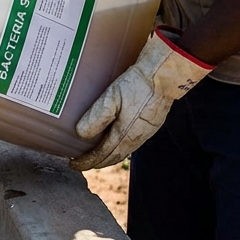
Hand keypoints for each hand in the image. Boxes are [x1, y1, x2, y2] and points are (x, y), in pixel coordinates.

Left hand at [70, 28, 213, 170]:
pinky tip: (116, 139)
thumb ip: (97, 117)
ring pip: (124, 151)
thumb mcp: (112, 98)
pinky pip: (132, 142)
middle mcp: (137, 138)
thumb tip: (81, 135)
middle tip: (83, 162)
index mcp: (125, 134)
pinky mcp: (152, 124)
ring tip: (96, 154)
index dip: (87, 161)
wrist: (165, 74)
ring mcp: (146, 132)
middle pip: (114, 157)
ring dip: (109, 155)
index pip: (102, 155)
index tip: (74, 164)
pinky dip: (120, 146)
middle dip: (97, 162)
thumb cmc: (138, 84)